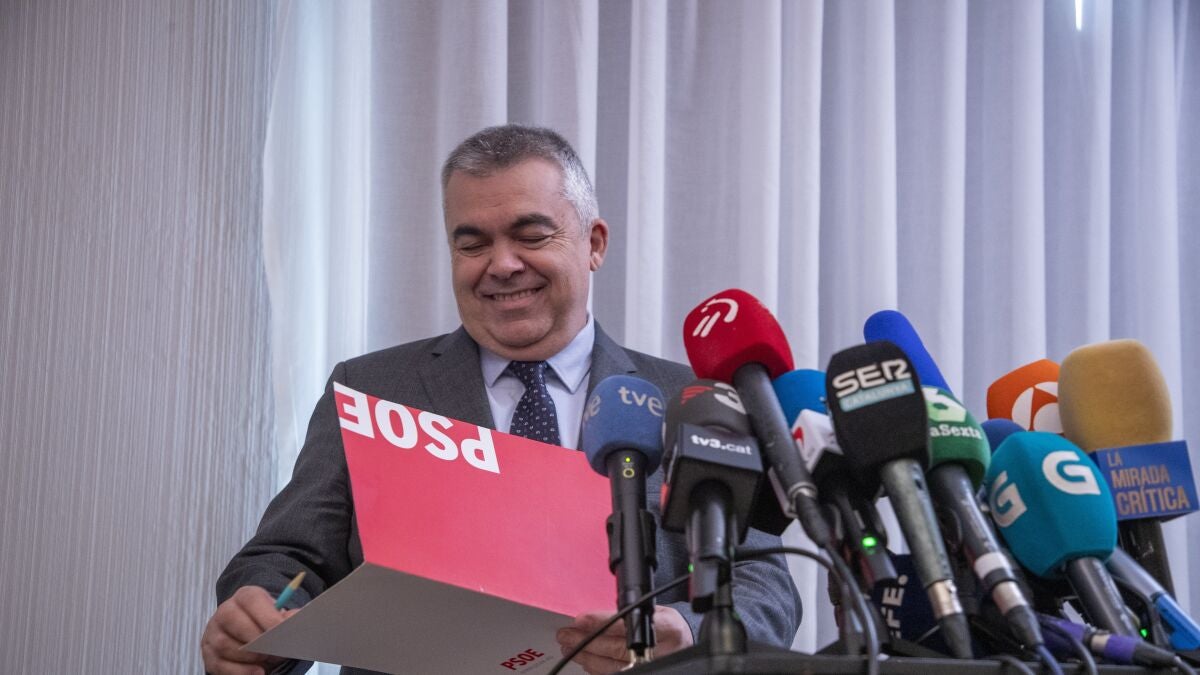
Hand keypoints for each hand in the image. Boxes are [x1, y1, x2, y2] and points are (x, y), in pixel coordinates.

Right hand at [200, 586, 296, 674]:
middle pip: (233, 620)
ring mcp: (213, 633)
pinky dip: (241, 671)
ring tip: (266, 659)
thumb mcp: (276, 617)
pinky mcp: (208, 654)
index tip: (282, 630)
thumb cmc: (264, 625)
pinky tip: (258, 672)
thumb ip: (286, 617)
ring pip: (224, 644)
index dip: (267, 615)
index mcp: (244, 597)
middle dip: (256, 638)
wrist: (245, 635)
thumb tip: (296, 618)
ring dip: (249, 656)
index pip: (251, 599)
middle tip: (274, 649)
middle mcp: (225, 611)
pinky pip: (220, 665)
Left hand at [555, 605, 692, 673]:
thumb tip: (594, 618)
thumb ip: (630, 615)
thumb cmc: (668, 627)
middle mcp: (659, 650)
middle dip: (586, 641)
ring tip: (569, 646)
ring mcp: (651, 665)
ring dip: (586, 656)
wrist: (686, 645)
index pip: (626, 625)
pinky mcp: (644, 672)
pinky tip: (585, 661)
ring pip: (612, 666)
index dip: (599, 623)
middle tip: (566, 634)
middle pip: (616, 648)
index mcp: (666, 627)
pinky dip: (597, 668)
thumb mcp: (656, 612)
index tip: (580, 620)